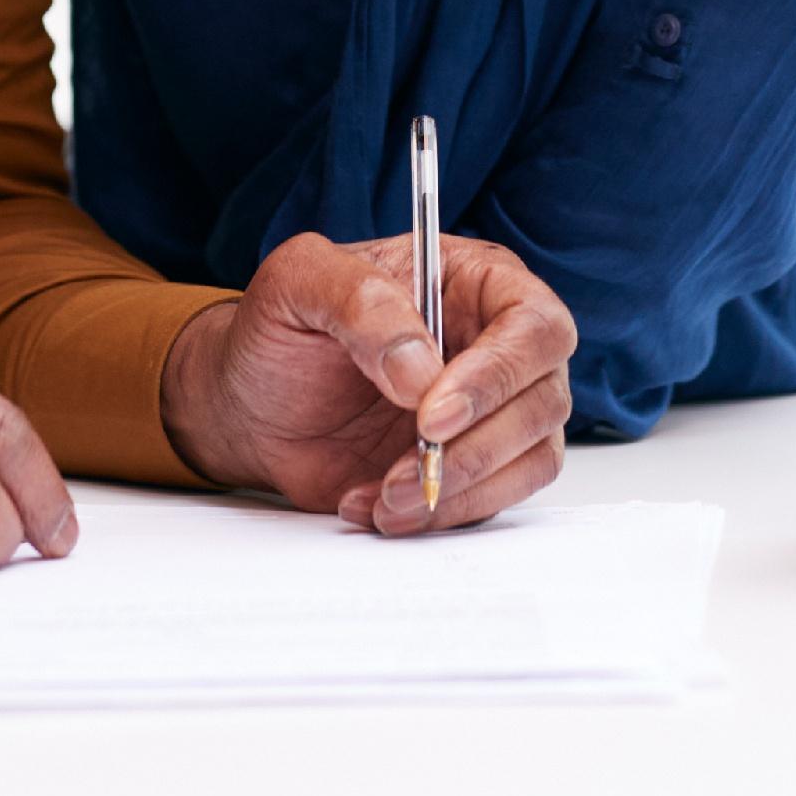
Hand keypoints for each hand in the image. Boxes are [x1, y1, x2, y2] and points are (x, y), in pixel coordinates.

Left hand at [159, 233, 575, 534]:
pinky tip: (375, 503)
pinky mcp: (473, 465)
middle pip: (544, 399)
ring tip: (384, 495)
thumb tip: (421, 369)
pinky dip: (438, 514)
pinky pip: (491, 500)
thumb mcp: (297, 282)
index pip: (533, 324)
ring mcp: (492, 410)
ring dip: (461, 489)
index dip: (497, 374)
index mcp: (475, 281)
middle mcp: (497, 344)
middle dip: (477, 447)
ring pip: (531, 458)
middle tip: (404, 468)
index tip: (432, 415)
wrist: (250, 403)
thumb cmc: (281, 330)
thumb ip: (359, 303)